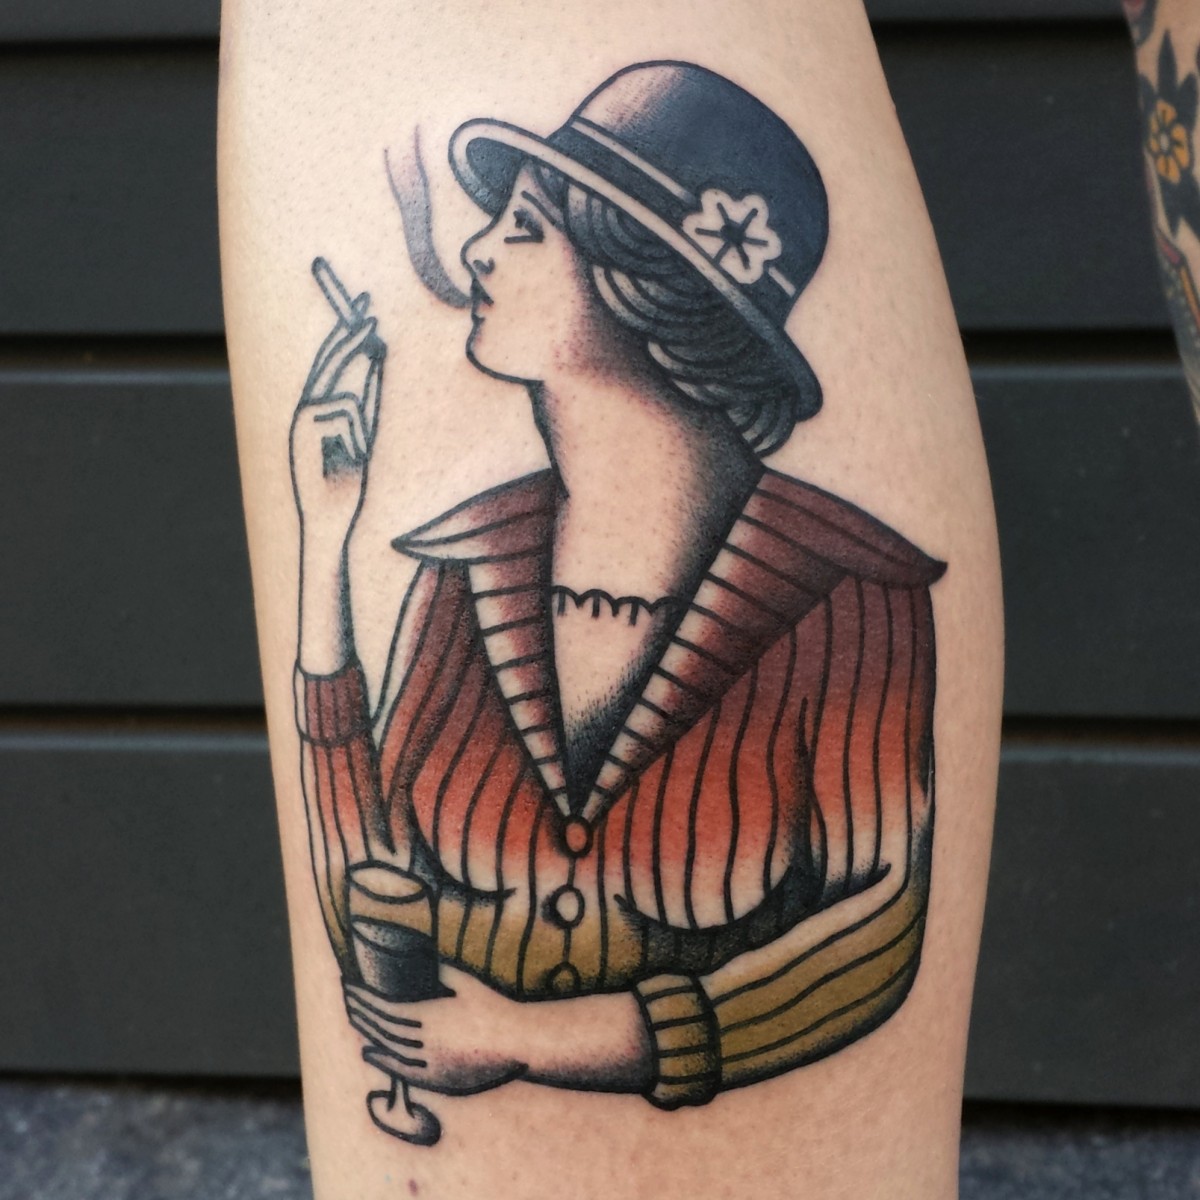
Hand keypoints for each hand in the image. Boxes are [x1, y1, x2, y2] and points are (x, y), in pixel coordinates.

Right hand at [290, 316, 384, 550]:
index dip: (348, 337)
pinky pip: (346, 414)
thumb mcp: (361, 437)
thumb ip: (364, 403)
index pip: (332, 365)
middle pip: (330, 364)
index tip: (367, 313)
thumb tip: (374, 365)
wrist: (328, 523)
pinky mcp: (305, 428)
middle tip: (370, 311)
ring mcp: (301, 419)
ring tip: (354, 455)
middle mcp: (303, 411)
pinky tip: (349, 459)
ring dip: (360, 428)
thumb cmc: (346, 488)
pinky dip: (356, 437)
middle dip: (350, 336)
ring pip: (344, 396)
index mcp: (315, 412)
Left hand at [345, 966, 528, 1095]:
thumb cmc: (494, 1008)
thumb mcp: (465, 983)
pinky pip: (403, 1070)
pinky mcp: (437, 1080)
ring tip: (354, 1021)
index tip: (349, 987)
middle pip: (382, 1028)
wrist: (517, 1043)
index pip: (384, 1009)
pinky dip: (383, 1061)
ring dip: (368, 1034)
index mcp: (429, 1016)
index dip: (364, 999)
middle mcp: (424, 1043)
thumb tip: (423, 958)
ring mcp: (429, 1064)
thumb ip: (441, 972)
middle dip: (361, 1013)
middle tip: (347, 999)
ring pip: (388, 1049)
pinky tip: (371, 1053)